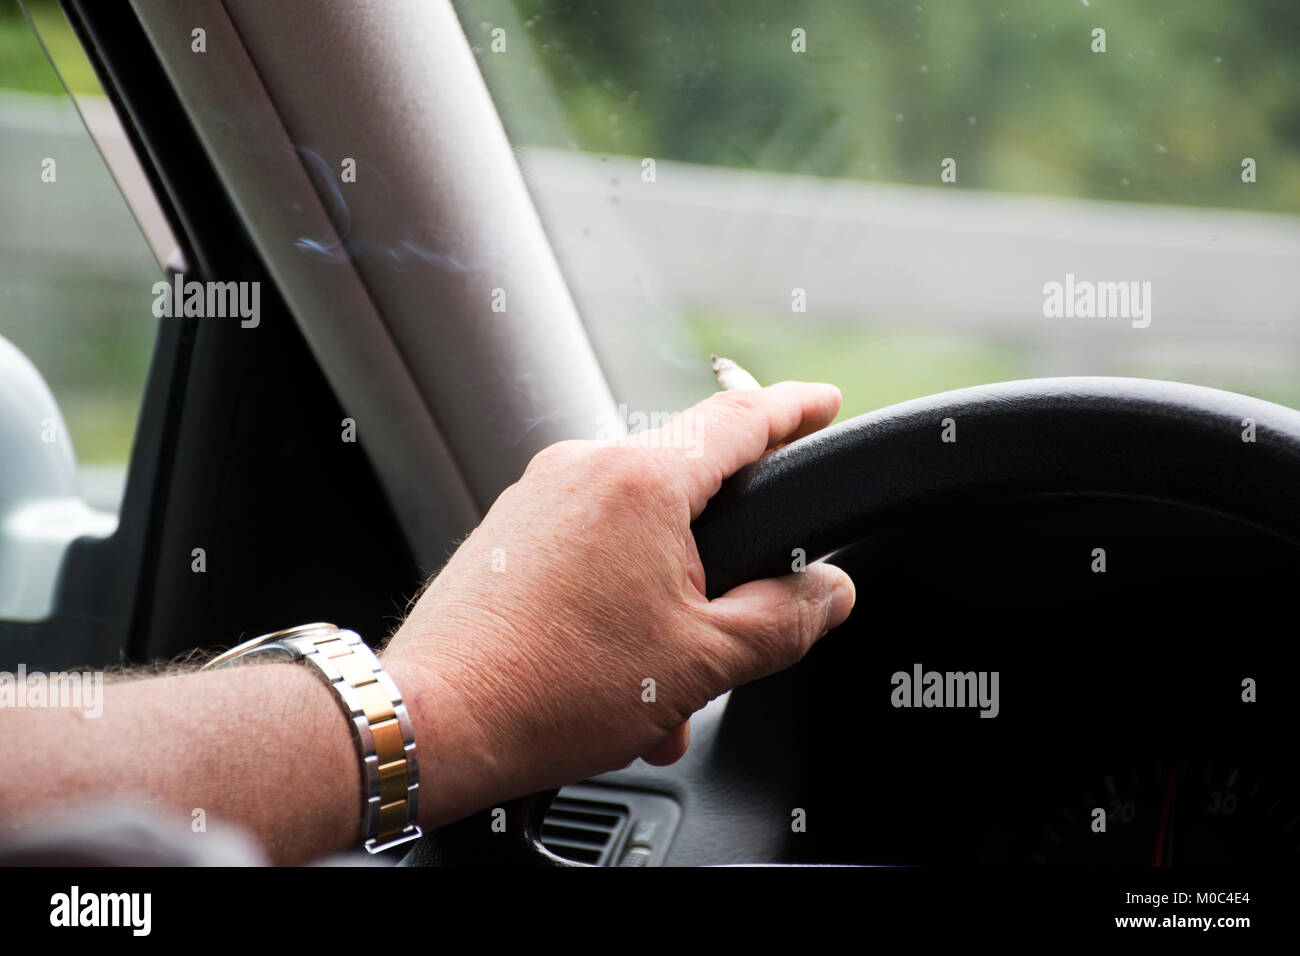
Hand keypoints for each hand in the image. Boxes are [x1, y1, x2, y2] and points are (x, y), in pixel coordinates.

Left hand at [381, 382, 856, 826]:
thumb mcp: (701, 662)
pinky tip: (616, 673)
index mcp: (642, 481)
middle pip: (690, 488)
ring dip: (666, 604)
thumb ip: (784, 619)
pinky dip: (618, 601)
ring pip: (638, 533)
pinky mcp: (509, 529)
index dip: (795, 409)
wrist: (434, 719)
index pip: (741, 419)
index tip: (823, 402)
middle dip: (722, 565)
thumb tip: (828, 592)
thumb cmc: (552, 688)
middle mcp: (585, 468)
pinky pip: (590, 547)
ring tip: (661, 690)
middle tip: (735, 633)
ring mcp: (539, 495)